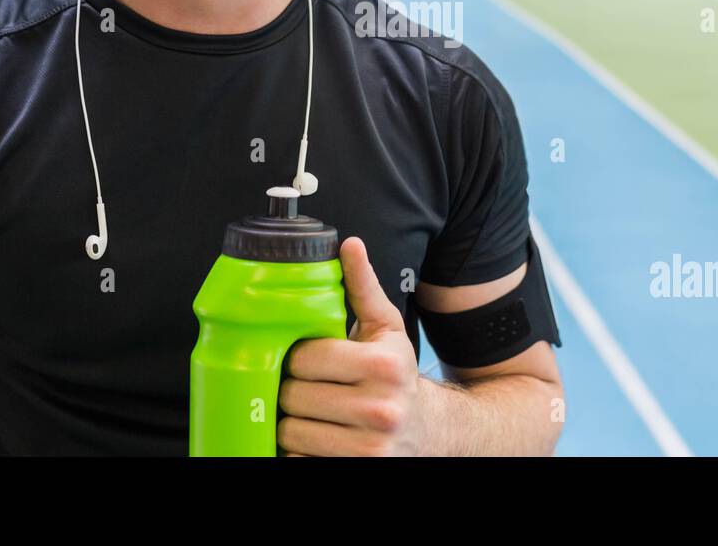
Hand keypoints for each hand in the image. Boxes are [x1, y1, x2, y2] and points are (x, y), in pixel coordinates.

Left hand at [278, 236, 426, 455]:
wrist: (429, 429)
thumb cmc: (398, 374)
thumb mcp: (386, 328)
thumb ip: (363, 288)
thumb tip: (350, 245)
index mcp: (385, 367)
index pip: (305, 359)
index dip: (295, 357)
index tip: (302, 359)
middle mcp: (381, 410)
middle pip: (293, 397)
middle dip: (288, 390)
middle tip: (299, 386)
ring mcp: (369, 449)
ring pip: (291, 433)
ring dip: (289, 422)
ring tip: (304, 412)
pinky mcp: (357, 471)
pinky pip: (299, 461)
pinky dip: (297, 451)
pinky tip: (313, 436)